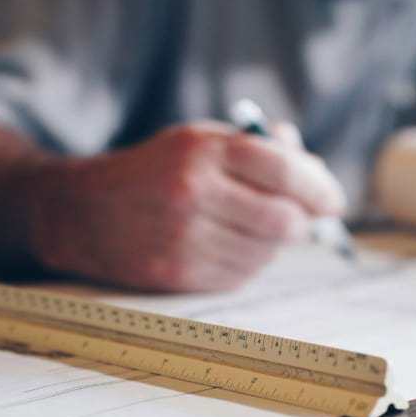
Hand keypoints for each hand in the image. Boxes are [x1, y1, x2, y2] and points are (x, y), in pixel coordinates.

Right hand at [27, 121, 345, 291]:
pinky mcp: (178, 274)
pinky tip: (230, 246)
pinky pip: (241, 275)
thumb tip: (313, 168)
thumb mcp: (197, 141)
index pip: (283, 170)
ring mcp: (185, 238)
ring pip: (265, 253)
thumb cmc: (152, 172)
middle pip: (283, 219)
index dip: (319, 187)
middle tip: (302, 218)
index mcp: (201, 151)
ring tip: (251, 227)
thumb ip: (256, 149)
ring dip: (273, 244)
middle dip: (301, 221)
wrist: (82, 212)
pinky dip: (249, 262)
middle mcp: (193, 193)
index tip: (333, 200)